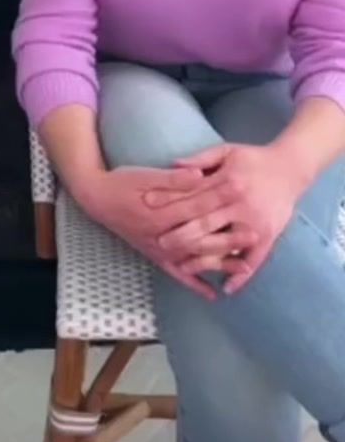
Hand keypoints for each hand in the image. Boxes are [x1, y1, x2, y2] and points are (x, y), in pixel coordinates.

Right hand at [77, 164, 231, 300]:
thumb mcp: (147, 174)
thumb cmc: (124, 182)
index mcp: (161, 211)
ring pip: (193, 259)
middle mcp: (161, 235)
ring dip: (219, 264)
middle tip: (254, 235)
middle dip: (228, 237)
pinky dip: (194, 284)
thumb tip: (200, 174)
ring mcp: (159, 249)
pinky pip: (178, 274)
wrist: (99, 200)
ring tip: (244, 267)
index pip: (196, 206)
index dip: (220, 201)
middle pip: (200, 237)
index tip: (241, 198)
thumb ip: (174, 178)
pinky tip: (213, 294)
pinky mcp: (155, 257)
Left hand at [153, 143, 300, 292]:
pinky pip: (253, 260)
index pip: (194, 195)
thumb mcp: (226, 151)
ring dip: (203, 259)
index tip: (149, 206)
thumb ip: (200, 160)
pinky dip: (240, 276)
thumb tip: (172, 166)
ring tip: (182, 267)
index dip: (171, 201)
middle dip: (181, 234)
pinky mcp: (268, 236)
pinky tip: (225, 290)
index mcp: (228, 182)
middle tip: (159, 243)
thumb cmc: (254, 159)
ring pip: (224, 245)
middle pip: (205, 223)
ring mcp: (255, 223)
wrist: (290, 168)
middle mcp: (240, 204)